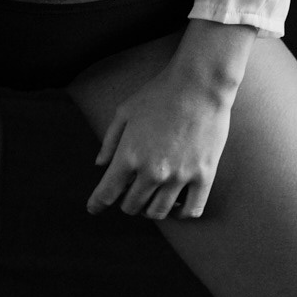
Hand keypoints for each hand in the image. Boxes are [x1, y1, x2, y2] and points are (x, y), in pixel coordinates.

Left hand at [85, 57, 234, 221]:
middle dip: (126, 203)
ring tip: (150, 199)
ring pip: (159, 212)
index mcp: (129, 155)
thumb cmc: (159, 93)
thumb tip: (100, 165)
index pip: (107, 192)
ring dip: (150, 210)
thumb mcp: (125, 111)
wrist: (199, 83)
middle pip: (132, 206)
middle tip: (128, 194)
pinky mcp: (204, 176)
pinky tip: (176, 205)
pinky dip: (180, 213)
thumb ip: (109, 140)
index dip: (97, 204)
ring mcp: (179, 176)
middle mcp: (152, 171)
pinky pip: (191, 210)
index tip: (93, 209)